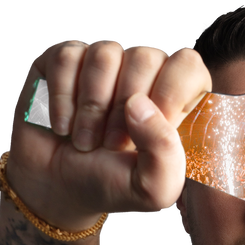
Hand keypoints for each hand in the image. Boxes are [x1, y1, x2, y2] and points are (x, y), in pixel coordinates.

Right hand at [5, 37, 211, 229]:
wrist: (57, 188)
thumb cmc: (109, 184)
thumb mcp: (151, 189)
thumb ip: (165, 152)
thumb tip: (138, 103)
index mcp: (174, 96)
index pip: (187, 65)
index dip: (169, 93)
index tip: (146, 133)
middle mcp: (142, 70)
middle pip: (145, 57)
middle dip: (123, 110)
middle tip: (111, 144)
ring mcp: (104, 61)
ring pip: (105, 54)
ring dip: (91, 107)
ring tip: (85, 140)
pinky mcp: (65, 58)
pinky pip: (67, 56)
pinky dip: (62, 97)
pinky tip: (63, 124)